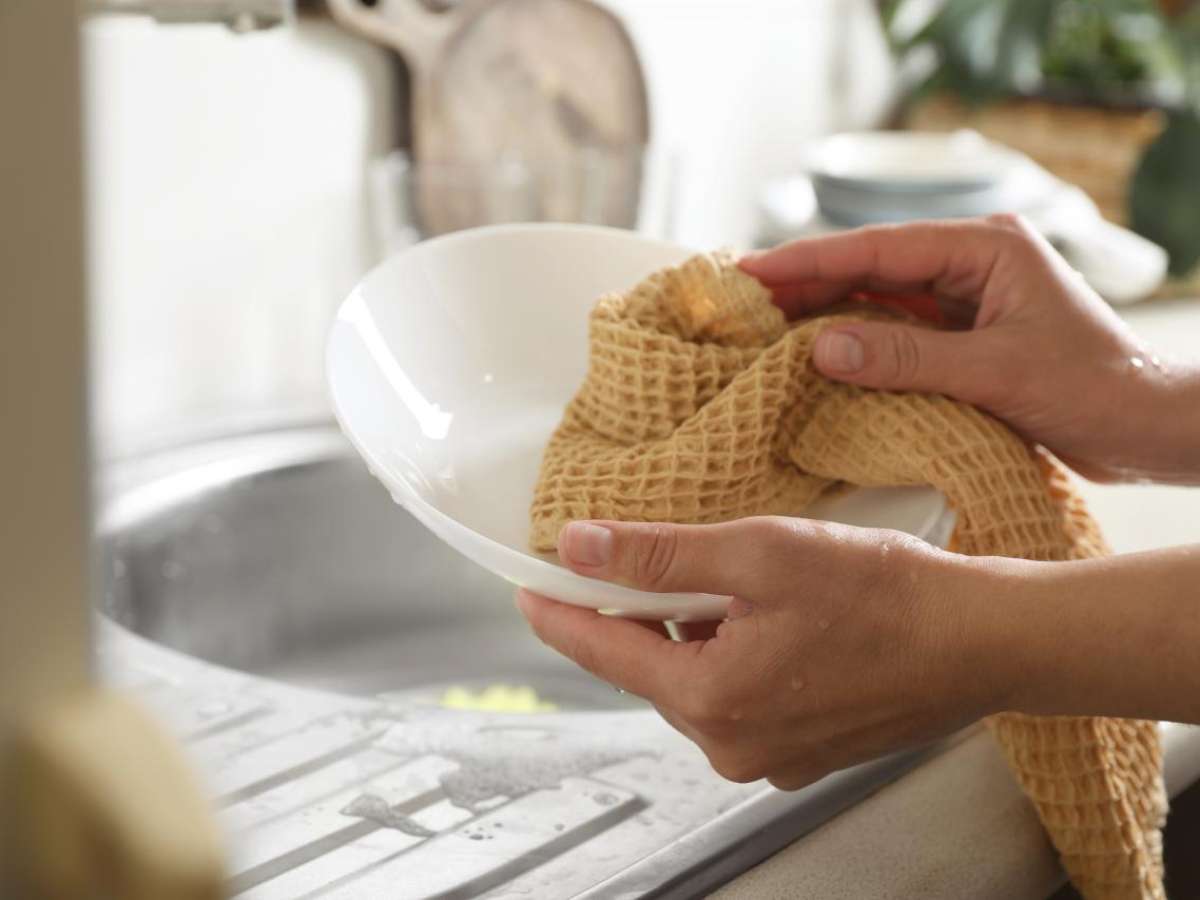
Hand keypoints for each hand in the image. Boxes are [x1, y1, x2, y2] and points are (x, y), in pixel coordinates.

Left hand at [516, 518, 1008, 788]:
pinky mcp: (800, 750)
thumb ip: (658, 557)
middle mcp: (733, 745)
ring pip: (695, 681)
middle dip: (640, 612)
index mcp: (712, 700)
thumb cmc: (885, 594)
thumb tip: (578, 548)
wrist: (983, 640)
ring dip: (692, 631)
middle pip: (651, 666)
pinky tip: (765, 615)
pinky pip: (737, 698)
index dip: (560, 613)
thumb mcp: (758, 555)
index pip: (605, 652)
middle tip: (645, 556)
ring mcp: (769, 756)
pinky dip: (730, 654)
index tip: (526, 590)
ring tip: (731, 580)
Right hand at [740, 215, 1199, 483]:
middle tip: (738, 297)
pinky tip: (812, 352)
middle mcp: (971, 265)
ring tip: (759, 323)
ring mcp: (965, 301)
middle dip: (805, 282)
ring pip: (877, 300)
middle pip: (870, 267)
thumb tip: (822, 347)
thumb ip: (906, 358)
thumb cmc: (1094, 388)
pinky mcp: (963, 337)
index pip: (879, 247)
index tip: (751, 270)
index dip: (810, 259)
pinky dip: (853, 344)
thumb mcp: (996, 372)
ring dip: (822, 311)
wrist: (1147, 427)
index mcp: (986, 248)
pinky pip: (893, 334)